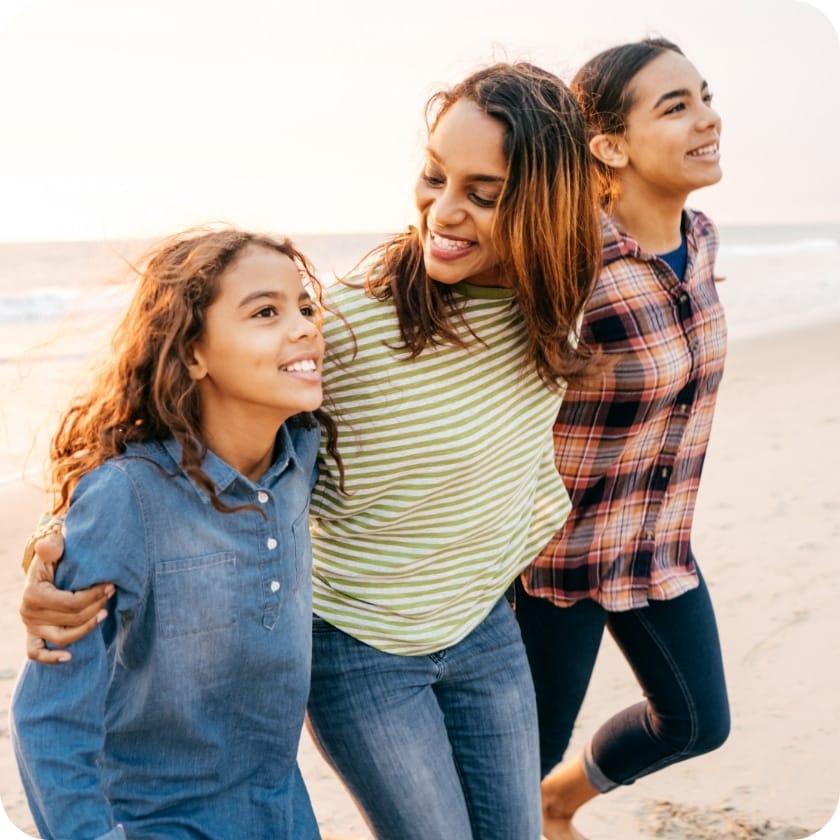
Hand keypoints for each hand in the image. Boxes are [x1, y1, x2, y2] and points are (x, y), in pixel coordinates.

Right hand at [20, 533, 114, 663]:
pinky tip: (70, 657)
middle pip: (71, 619)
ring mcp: (30, 627)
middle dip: (96, 606)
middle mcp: (29, 613)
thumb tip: (50, 547)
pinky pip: (36, 653)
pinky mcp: (32, 636)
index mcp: (33, 593)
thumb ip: (52, 546)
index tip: (111, 586)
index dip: (94, 596)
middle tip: (112, 594)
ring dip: (87, 628)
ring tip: (105, 614)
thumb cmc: (52, 560)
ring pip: (62, 637)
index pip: (70, 602)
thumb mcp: (52, 550)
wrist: (42, 572)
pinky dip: (51, 658)